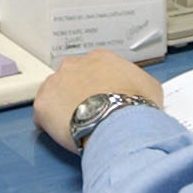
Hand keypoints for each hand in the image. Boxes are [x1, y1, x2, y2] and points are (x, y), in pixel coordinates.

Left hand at [34, 49, 163, 152]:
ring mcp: (55, 83)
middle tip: (90, 112)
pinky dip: (49, 124)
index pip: (94, 68)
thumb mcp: (150, 87)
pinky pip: (42, 115)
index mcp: (100, 58)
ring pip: (55, 93)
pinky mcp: (43, 104)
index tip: (102, 98)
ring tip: (76, 124)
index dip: (98, 85)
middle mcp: (74, 65)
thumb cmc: (135, 106)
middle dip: (78, 92)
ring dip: (62, 106)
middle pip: (72, 77)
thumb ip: (138, 82)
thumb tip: (137, 90)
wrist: (118, 123)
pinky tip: (63, 133)